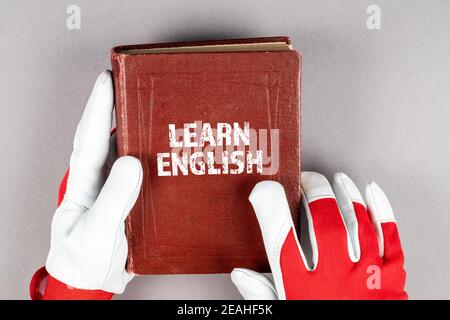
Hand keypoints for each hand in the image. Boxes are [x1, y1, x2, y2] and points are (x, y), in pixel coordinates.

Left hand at [44, 70, 142, 295]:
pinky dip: (149, 156)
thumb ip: (113, 198)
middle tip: (132, 84)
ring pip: (123, 152)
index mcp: (83, 184)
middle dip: (115, 108)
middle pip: (105, 136)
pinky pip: (140, 172)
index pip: (89, 138)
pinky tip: (161, 149)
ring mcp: (114, 189)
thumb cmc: (83, 259)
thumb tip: (130, 162)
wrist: (91, 282)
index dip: (98, 106)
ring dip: (134, 129)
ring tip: (151, 109)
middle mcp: (98, 181)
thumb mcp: (97, 230)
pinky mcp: (129, 201)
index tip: (107, 80)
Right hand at [231, 172, 406, 299]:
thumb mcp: (285, 314)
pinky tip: (371, 191)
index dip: (270, 208)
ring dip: (344, 194)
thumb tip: (240, 273)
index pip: (281, 239)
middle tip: (306, 180)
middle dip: (313, 192)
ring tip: (335, 180)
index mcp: (302, 288)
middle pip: (323, 222)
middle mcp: (335, 278)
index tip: (264, 190)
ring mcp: (366, 275)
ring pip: (356, 222)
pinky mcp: (391, 277)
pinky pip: (389, 235)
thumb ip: (262, 294)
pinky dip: (381, 210)